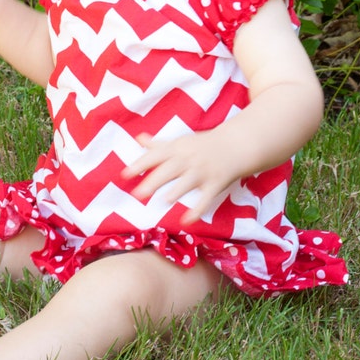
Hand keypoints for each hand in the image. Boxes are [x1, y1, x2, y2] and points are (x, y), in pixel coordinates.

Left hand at [122, 129, 240, 224]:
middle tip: (137, 194)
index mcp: (177, 149)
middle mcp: (188, 159)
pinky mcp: (215, 184)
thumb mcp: (180, 142)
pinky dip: (197, 210)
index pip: (156, 156)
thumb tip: (138, 138)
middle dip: (154, 181)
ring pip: (188, 182)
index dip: (140, 164)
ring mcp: (202, 171)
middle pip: (170, 169)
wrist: (234, 146)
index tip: (125, 175)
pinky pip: (206, 198)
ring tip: (163, 201)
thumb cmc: (202, 145)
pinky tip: (186, 221)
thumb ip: (158, 145)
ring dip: (177, 191)